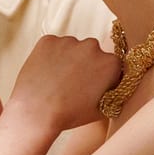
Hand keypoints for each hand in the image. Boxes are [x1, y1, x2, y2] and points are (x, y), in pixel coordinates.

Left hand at [8, 34, 123, 134]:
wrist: (36, 111)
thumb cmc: (70, 114)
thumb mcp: (104, 109)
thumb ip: (115, 92)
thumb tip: (117, 86)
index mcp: (111, 63)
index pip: (111, 65)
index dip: (102, 76)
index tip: (93, 85)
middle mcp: (92, 46)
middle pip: (92, 53)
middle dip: (86, 64)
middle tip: (73, 82)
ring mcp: (69, 41)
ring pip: (72, 48)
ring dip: (68, 58)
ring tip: (57, 79)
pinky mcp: (48, 40)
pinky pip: (52, 46)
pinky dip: (50, 55)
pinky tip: (45, 72)